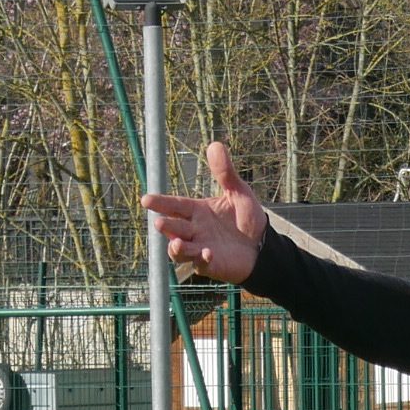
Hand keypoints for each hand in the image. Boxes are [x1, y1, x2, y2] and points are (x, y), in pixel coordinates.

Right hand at [141, 141, 266, 284]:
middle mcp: (194, 230)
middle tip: (160, 222)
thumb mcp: (238, 192)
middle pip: (174, 228)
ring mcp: (200, 248)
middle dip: (166, 226)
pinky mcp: (211, 265)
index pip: (174, 206)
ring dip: (176, 247)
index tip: (146, 199)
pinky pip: (202, 264)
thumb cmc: (247, 219)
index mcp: (197, 211)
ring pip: (180, 250)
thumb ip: (225, 173)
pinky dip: (202, 259)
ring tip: (176, 243)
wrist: (263, 246)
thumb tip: (215, 145)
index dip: (160, 203)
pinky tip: (207, 252)